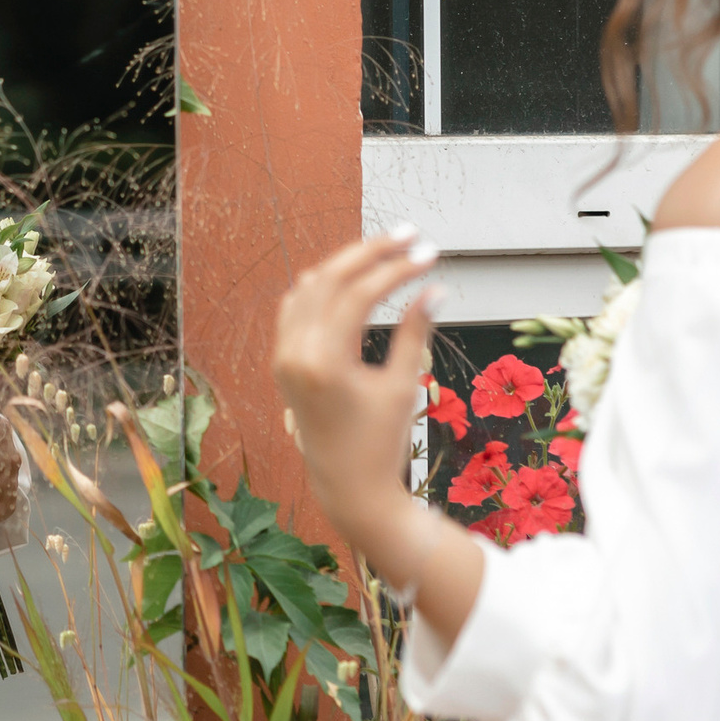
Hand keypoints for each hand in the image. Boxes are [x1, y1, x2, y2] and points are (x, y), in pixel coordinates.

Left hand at [271, 228, 440, 560]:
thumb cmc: (381, 441)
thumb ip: (414, 332)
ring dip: (346, 264)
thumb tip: (436, 287)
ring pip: (309, 287)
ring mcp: (284, 356)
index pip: (357, 293)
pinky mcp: (283, 361)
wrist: (347, 485)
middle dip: (371, 252)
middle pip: (329, 278)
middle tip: (409, 235)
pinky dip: (322, 286)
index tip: (429, 254)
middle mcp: (295, 353)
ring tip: (387, 251)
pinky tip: (352, 278)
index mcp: (324, 362)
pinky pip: (296, 307)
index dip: (395, 268)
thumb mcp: (402, 385)